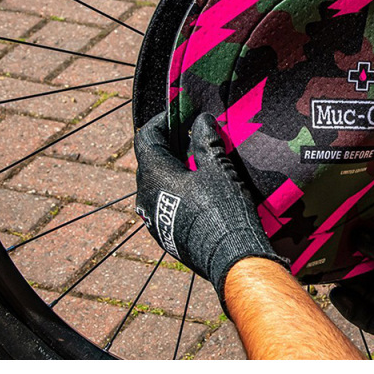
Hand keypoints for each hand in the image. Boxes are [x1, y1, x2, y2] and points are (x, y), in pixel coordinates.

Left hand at [134, 112, 288, 300]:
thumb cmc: (222, 209)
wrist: (229, 258)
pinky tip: (199, 192)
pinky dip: (176, 190)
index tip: (181, 115)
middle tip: (194, 136)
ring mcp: (152, 218)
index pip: (146, 137)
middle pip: (150, 160)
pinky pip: (163, 203)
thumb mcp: (218, 168)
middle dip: (170, 145)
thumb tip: (202, 119)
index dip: (161, 121)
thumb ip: (206, 140)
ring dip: (174, 169)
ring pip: (156, 184)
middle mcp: (145, 196)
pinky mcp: (164, 234)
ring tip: (199, 163)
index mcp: (153, 175)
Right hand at [329, 235, 373, 357]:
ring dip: (351, 288)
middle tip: (332, 259)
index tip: (347, 242)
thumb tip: (363, 237)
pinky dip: (354, 309)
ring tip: (329, 276)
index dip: (368, 251)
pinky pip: (372, 319)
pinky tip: (339, 295)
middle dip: (355, 270)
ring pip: (371, 298)